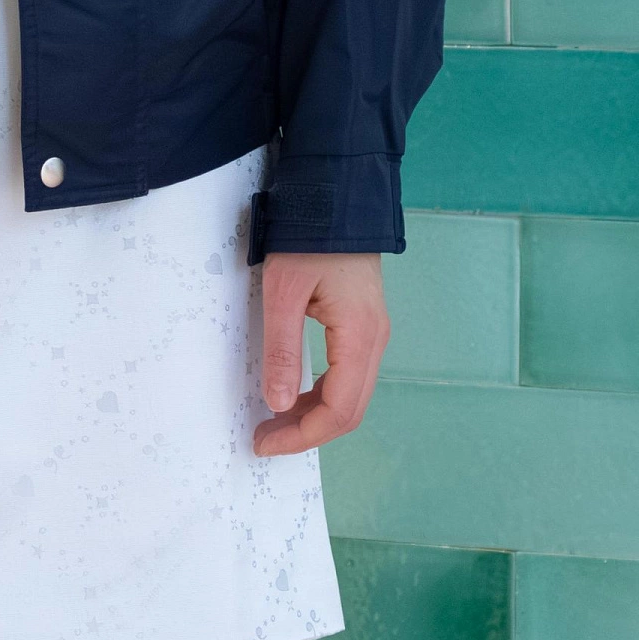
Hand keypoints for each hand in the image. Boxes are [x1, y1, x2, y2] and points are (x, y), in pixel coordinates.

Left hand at [253, 252, 388, 456]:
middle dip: (307, 432)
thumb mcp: (284, 292)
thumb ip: (283, 349)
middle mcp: (375, 340)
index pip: (339, 410)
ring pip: (351, 394)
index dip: (303, 435)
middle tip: (265, 438)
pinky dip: (323, 393)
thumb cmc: (308, 239)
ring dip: (315, 414)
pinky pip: (349, 373)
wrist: (337, 197)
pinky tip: (296, 393)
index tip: (265, 442)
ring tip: (274, 421)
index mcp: (360, 337)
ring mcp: (373, 332)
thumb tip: (279, 403)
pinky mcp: (364, 324)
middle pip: (350, 409)